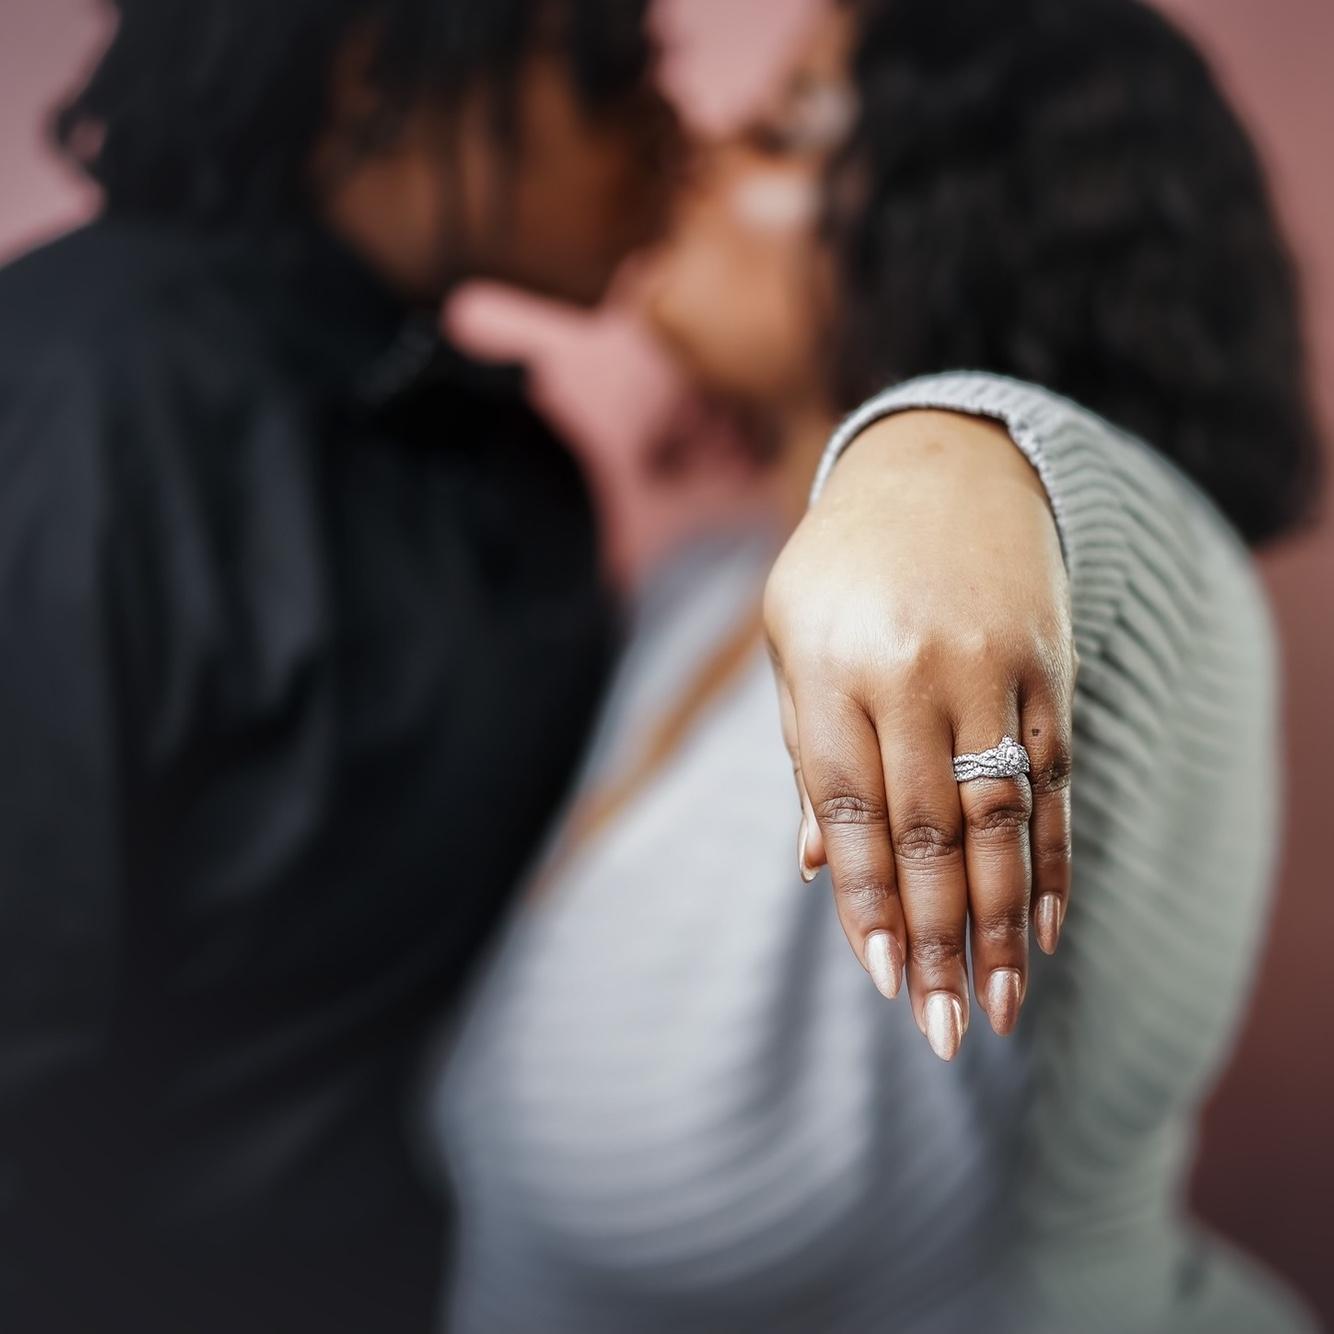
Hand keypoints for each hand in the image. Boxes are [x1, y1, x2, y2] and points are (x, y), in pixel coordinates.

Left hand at [765, 410, 1074, 1059]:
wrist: (940, 467)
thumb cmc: (842, 569)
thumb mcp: (794, 640)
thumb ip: (807, 750)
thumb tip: (812, 865)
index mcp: (831, 669)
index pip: (850, 813)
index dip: (867, 903)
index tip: (887, 981)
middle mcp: (912, 673)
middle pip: (927, 832)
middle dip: (937, 939)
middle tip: (945, 1030)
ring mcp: (989, 669)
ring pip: (999, 817)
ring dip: (1004, 922)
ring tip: (1002, 1005)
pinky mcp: (1045, 669)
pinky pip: (1051, 778)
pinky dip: (1051, 857)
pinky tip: (1050, 923)